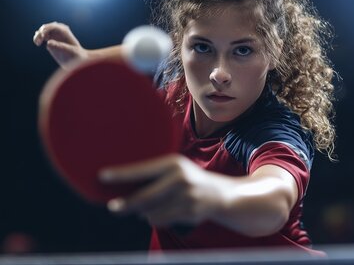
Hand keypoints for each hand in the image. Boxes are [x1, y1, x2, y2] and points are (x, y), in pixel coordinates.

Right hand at [33, 22, 88, 67]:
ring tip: (37, 43)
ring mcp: (54, 36)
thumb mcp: (70, 51)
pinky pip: (42, 36)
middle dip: (41, 32)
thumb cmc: (76, 55)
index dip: (47, 29)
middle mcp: (58, 31)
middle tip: (39, 41)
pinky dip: (38, 38)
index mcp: (65, 31)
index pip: (54, 26)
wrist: (77, 60)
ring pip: (42, 31)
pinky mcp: (50, 40)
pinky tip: (37, 43)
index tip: (43, 36)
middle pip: (46, 27)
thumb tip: (48, 43)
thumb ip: (60, 46)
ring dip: (38, 35)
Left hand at [99, 154, 226, 227]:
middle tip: (112, 207)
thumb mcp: (175, 168)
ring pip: (151, 212)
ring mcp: (186, 197)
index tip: (102, 175)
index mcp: (173, 163)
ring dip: (145, 212)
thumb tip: (121, 187)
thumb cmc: (189, 179)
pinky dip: (157, 218)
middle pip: (144, 197)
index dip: (121, 174)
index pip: (142, 170)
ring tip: (151, 206)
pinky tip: (165, 211)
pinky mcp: (190, 213)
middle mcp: (180, 179)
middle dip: (125, 203)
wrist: (220, 193)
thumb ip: (153, 175)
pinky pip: (162, 221)